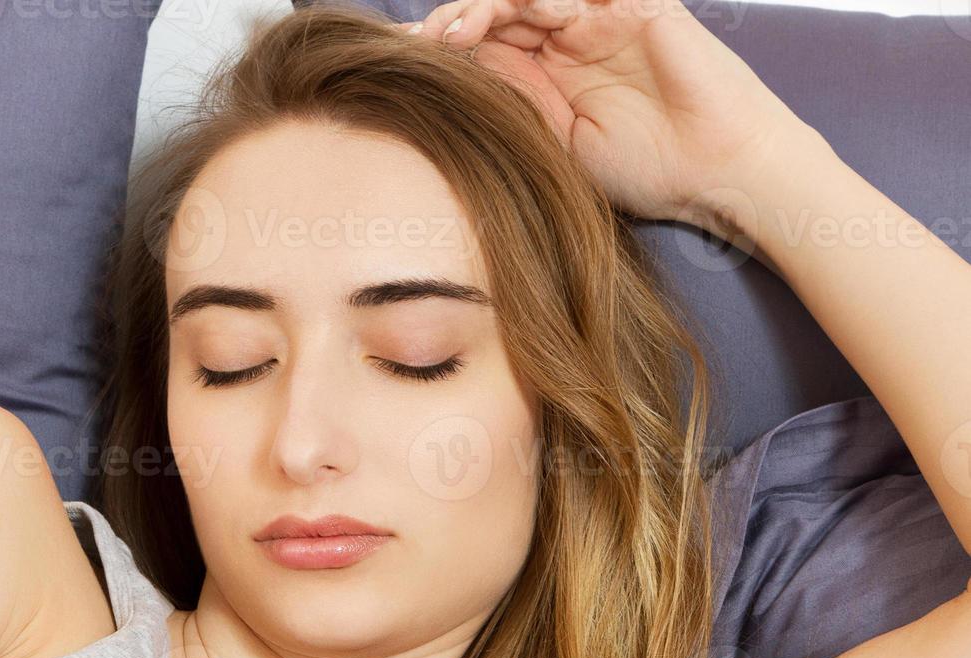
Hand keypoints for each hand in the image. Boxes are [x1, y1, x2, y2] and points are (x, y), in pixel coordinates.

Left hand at [397, 0, 820, 225]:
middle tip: (425, 42)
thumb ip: (514, 100)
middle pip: (497, 7)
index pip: (483, 40)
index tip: (405, 61)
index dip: (443, 44)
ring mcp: (601, 16)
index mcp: (545, 71)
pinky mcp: (638, 3)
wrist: (718, 174)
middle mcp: (567, 36)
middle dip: (453, 19)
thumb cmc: (646, 169)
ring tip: (459, 29)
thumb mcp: (558, 141)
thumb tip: (457, 75)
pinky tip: (530, 11)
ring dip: (489, 3)